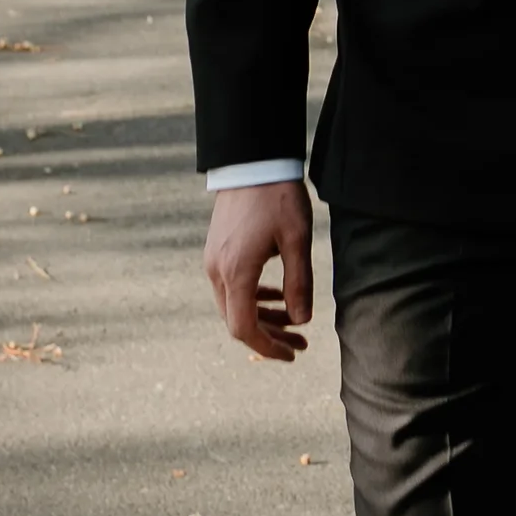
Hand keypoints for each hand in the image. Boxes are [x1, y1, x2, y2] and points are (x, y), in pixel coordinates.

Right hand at [204, 181, 314, 362]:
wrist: (252, 161)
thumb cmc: (278, 197)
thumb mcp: (296, 239)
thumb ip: (299, 282)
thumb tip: (302, 319)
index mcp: (236, 272)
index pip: (244, 328)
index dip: (267, 348)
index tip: (292, 354)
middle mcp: (217, 271)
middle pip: (237, 320)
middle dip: (269, 336)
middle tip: (301, 343)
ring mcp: (214, 261)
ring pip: (234, 304)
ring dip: (263, 317)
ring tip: (296, 322)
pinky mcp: (217, 251)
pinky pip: (232, 287)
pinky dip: (254, 298)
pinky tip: (276, 296)